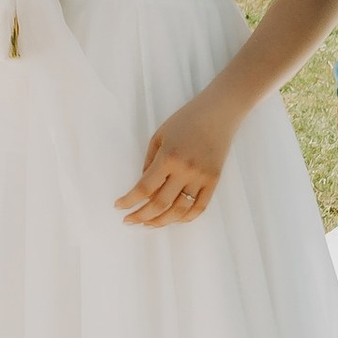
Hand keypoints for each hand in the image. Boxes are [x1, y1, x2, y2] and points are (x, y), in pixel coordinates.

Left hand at [116, 86, 242, 225]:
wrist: (218, 113)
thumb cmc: (185, 120)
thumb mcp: (159, 136)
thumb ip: (149, 163)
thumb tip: (144, 188)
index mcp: (168, 157)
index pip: (145, 188)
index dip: (129, 200)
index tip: (119, 206)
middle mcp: (185, 171)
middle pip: (160, 204)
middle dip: (141, 216)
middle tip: (129, 220)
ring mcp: (201, 178)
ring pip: (180, 211)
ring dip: (162, 221)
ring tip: (148, 224)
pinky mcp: (214, 181)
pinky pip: (200, 207)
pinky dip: (185, 218)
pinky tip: (173, 219)